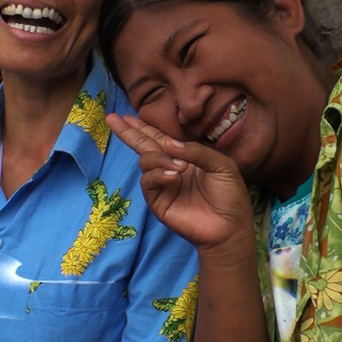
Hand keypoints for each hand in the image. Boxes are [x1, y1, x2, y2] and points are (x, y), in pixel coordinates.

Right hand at [106, 114, 254, 253]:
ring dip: (159, 159)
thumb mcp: (221, 165)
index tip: (125, 115)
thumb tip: (169, 143)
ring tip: (181, 168)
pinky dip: (158, 175)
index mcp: (184, 157)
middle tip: (111, 118)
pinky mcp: (158, 201)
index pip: (159, 138)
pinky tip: (173, 177)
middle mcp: (169, 168)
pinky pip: (148, 182)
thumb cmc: (229, 194)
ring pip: (146, 161)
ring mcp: (162, 185)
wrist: (229, 226)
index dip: (143, 127)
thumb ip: (197, 151)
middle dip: (128, 132)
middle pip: (143, 146)